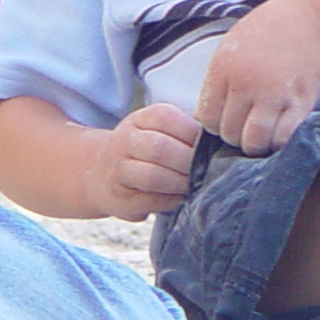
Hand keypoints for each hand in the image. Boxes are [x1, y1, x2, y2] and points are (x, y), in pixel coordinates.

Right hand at [88, 103, 198, 220]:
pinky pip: (148, 201)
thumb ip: (182, 133)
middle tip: (204, 170)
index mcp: (140, 119)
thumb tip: (217, 144)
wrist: (101, 174)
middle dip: (187, 161)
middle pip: (160, 148)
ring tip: (193, 184)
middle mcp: (124, 141)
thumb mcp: (157, 131)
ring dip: (179, 183)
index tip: (207, 146)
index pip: (166, 118)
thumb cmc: (144, 151)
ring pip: (152, 176)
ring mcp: (117, 170)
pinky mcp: (118, 198)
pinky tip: (180, 198)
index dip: (191, 133)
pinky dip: (170, 201)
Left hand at [196, 0, 319, 154]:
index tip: (229, 118)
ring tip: (263, 134)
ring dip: (257, 144)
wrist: (313, 17)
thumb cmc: (270, 30)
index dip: (216, 124)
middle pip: (229, 132)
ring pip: (253, 142)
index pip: (207, 118)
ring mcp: (274, 94)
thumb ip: (217, 82)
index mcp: (224, 68)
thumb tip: (205, 118)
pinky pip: (283, 138)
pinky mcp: (300, 102)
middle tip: (248, 126)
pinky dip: (280, 141)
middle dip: (236, 136)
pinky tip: (281, 131)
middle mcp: (246, 83)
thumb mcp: (232, 46)